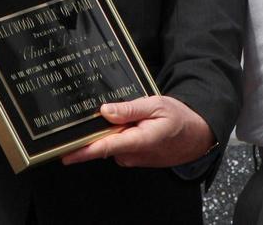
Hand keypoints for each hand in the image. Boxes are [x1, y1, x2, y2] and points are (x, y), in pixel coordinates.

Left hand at [59, 95, 214, 168]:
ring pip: (111, 143)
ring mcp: (134, 158)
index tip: (65, 153)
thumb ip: (130, 108)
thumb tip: (105, 110)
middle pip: (104, 144)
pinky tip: (130, 123)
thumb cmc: (179, 119)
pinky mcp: (134, 158)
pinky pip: (119, 145)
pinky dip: (119, 134)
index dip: (83, 151)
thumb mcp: (156, 104)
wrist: (196, 136)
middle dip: (96, 131)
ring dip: (111, 130)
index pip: (106, 147)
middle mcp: (134, 154)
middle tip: (99, 114)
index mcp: (140, 140)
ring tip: (129, 114)